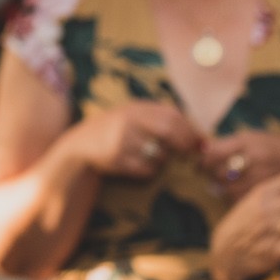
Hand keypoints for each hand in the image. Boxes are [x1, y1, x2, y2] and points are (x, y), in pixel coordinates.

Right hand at [61, 101, 201, 178]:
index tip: (200, 142)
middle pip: (170, 132)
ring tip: (152, 157)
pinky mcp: (118, 160)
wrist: (80, 145)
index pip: (173, 116)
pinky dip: (150, 171)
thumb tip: (198, 134)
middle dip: (185, 145)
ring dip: (163, 160)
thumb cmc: (113, 130)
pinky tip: (139, 165)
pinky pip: (147, 170)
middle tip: (191, 155)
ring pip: (160, 155)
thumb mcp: (132, 115)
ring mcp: (122, 141)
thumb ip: (160, 118)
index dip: (191, 130)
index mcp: (135, 108)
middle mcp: (129, 121)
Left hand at [201, 130, 279, 200]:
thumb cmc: (274, 147)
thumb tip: (201, 150)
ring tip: (222, 183)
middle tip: (208, 174)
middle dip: (209, 175)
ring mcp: (261, 178)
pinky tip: (237, 191)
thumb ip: (226, 144)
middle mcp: (255, 160)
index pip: (213, 153)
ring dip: (220, 188)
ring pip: (227, 189)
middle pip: (218, 172)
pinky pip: (240, 199)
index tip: (198, 164)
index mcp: (248, 142)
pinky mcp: (267, 193)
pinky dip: (234, 197)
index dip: (202, 161)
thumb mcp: (252, 137)